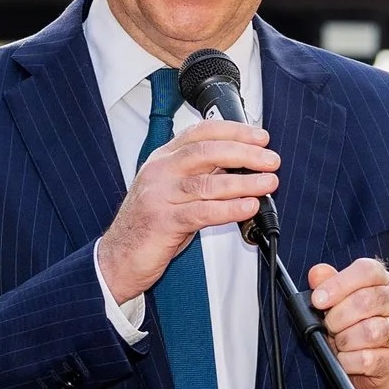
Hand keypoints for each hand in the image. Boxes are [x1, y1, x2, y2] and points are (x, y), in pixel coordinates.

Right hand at [96, 119, 277, 303]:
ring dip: (243, 182)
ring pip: (207, 182)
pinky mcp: (163, 221)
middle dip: (245, 153)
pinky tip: (248, 207)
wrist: (118, 257)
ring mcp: (159, 195)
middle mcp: (159, 172)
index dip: (234, 131)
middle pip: (207, 151)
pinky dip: (229, 209)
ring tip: (267, 183)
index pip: (201, 132)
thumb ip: (201, 175)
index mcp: (162, 159)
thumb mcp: (173, 191)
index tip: (260, 137)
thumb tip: (241, 165)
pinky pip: (202, 212)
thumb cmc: (148, 226)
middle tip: (271, 160)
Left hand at [307, 257, 388, 388]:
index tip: (318, 299)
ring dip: (344, 339)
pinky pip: (367, 359)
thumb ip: (327, 283)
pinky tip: (343, 358)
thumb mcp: (340, 299)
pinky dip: (347, 360)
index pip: (368, 271)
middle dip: (338, 315)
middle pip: (366, 300)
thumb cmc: (355, 322)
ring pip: (370, 331)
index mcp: (383, 281)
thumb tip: (316, 273)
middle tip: (328, 325)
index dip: (339, 284)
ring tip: (338, 342)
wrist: (376, 360)